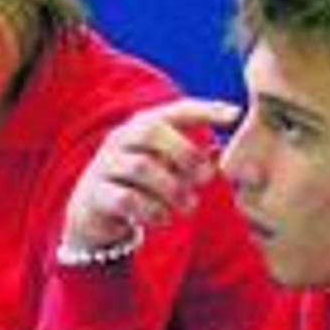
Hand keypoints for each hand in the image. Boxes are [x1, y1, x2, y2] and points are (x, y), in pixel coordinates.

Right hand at [61, 98, 238, 255]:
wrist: (94, 215)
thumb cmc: (139, 186)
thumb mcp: (165, 168)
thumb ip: (191, 158)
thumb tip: (223, 153)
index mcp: (141, 127)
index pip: (174, 110)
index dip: (205, 109)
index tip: (235, 115)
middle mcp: (119, 140)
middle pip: (149, 130)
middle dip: (184, 152)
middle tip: (206, 177)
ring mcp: (104, 166)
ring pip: (140, 166)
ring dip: (172, 187)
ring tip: (189, 207)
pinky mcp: (95, 195)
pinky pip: (126, 198)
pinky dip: (151, 209)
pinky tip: (164, 219)